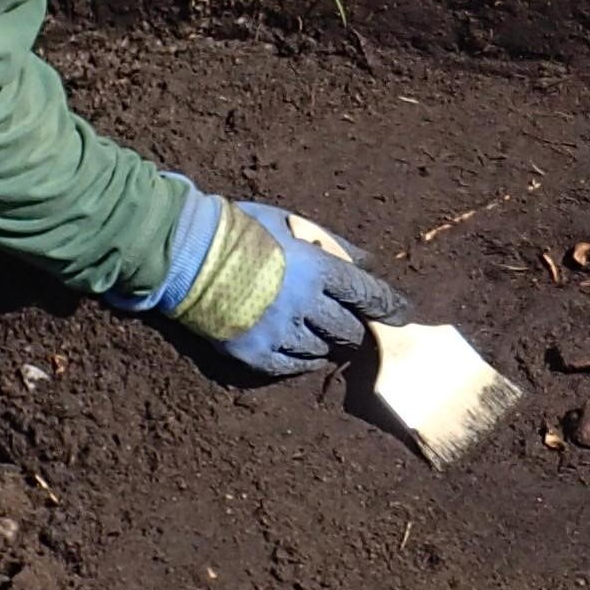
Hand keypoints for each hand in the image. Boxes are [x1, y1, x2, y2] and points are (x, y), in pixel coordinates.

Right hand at [134, 191, 408, 376]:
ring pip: (320, 351)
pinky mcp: (255, 354)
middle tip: (344, 322)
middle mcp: (304, 306)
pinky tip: (293, 348)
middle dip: (351, 326)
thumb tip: (366, 261)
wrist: (185, 253)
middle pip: (348, 330)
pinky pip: (290, 367)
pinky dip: (299, 360)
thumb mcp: (289, 222)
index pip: (367, 295)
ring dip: (323, 342)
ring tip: (309, 330)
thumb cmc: (238, 229)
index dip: (390, 307)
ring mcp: (279, 333)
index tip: (403, 315)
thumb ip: (331, 244)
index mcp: (316, 269)